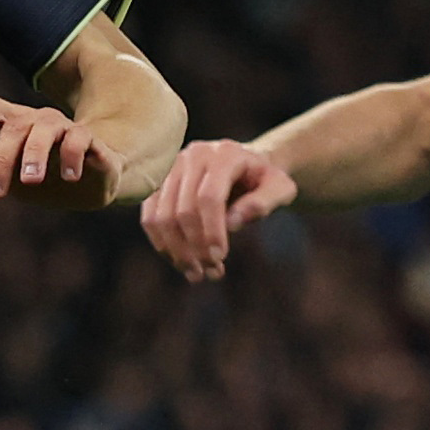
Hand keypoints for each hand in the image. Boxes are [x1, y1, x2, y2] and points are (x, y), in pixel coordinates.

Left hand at [0, 85, 119, 208]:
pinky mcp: (88, 140)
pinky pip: (79, 138)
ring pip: (45, 130)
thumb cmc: (40, 171)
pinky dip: (72, 156)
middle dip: (1, 160)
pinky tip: (69, 177)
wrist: (87, 182)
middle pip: (14, 128)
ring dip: (35, 154)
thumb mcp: (7, 163)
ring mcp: (61, 128)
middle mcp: (34, 120)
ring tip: (30, 180)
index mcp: (9, 124)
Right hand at [140, 138, 298, 279]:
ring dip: (176, 251)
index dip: (211, 232)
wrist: (246, 166)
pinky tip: (180, 261)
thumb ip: (264, 203)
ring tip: (196, 274)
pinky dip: (162, 244)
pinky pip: (149, 217)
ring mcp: (172, 167)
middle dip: (195, 248)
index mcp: (224, 155)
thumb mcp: (280, 189)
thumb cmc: (265, 181)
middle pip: (183, 209)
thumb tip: (232, 223)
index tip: (219, 259)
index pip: (209, 197)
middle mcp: (193, 155)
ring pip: (161, 216)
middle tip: (211, 273)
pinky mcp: (158, 183)